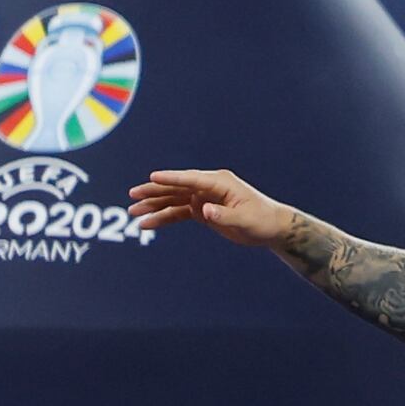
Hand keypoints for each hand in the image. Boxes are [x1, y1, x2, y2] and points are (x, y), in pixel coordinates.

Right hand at [124, 168, 298, 246]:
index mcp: (220, 183)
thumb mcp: (245, 220)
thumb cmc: (262, 220)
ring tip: (133, 212)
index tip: (152, 177)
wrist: (271, 228)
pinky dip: (163, 217)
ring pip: (173, 200)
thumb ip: (224, 216)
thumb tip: (204, 210)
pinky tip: (146, 223)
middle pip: (176, 187)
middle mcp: (209, 187)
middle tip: (132, 195)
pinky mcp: (202, 210)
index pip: (191, 179)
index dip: (172, 178)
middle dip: (154, 191)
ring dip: (153, 205)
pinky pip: (178, 212)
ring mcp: (203, 197)